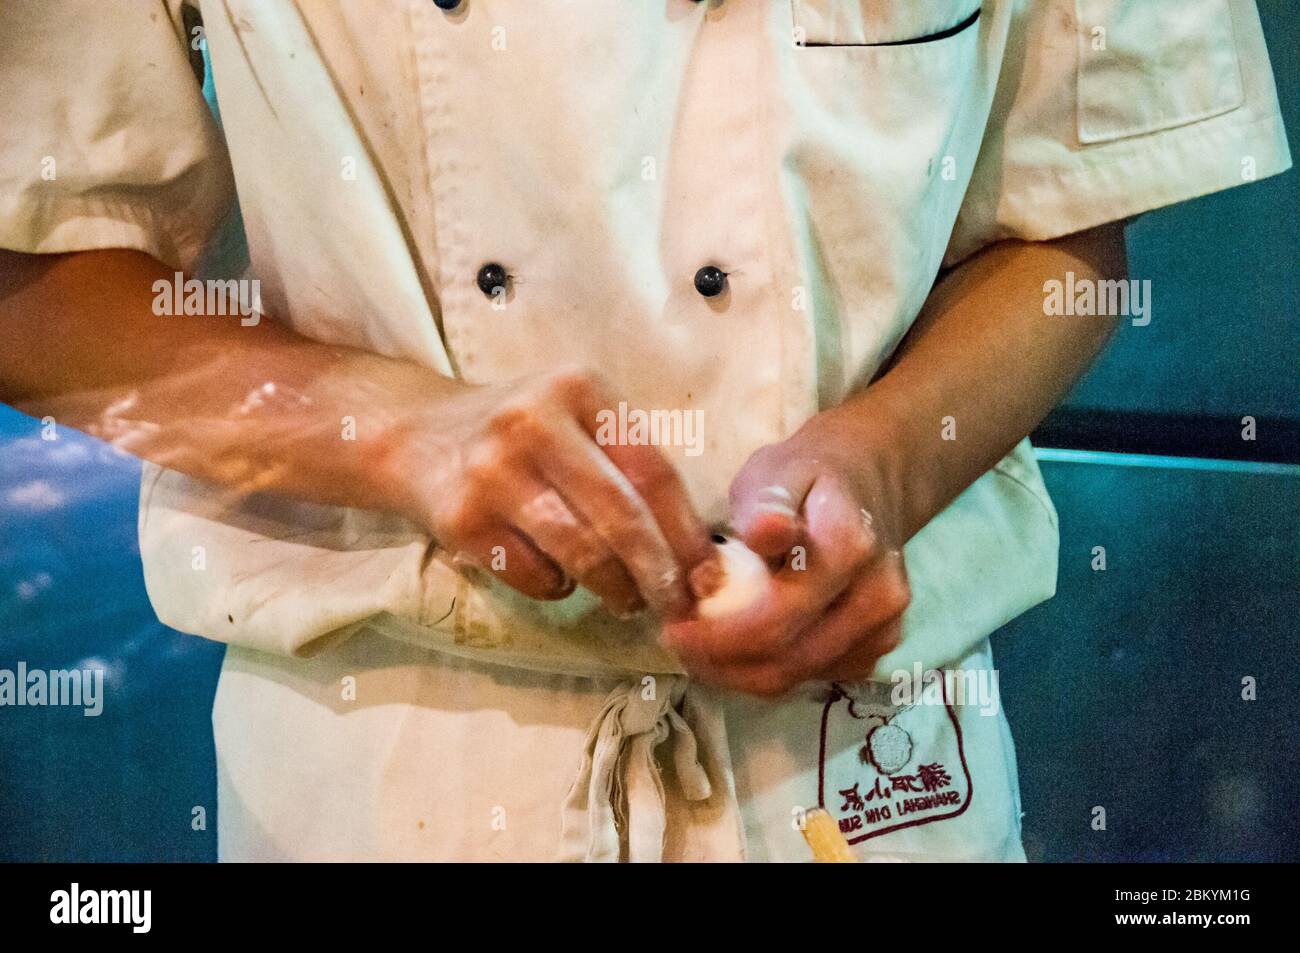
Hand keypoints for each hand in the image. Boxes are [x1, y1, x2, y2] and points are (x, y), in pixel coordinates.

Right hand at [377, 366, 714, 618]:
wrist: (416, 437)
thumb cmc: (520, 435)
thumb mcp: (574, 417)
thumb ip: (627, 461)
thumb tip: (696, 548)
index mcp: (579, 389)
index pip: (652, 470)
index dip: (687, 531)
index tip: (708, 574)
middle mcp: (534, 422)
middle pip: (622, 516)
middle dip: (660, 572)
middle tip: (678, 604)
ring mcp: (492, 472)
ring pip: (580, 552)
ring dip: (616, 589)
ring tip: (627, 598)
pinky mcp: (461, 520)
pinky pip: (534, 575)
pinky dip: (558, 588)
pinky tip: (559, 577)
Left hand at [662, 411, 910, 695]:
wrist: (864, 487)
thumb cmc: (806, 478)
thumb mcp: (776, 471)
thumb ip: (766, 503)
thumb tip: (767, 533)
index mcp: (850, 546)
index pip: (778, 616)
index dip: (719, 635)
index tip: (674, 626)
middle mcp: (878, 595)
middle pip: (786, 658)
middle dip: (720, 660)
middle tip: (676, 640)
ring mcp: (883, 628)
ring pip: (795, 677)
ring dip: (738, 671)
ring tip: (700, 643)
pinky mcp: (876, 649)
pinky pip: (811, 679)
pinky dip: (767, 671)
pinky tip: (739, 647)